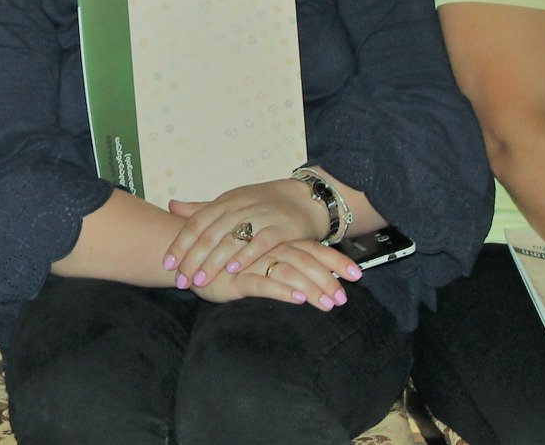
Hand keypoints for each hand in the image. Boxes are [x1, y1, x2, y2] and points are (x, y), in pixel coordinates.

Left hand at [166, 181, 354, 299]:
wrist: (307, 198)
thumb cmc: (264, 204)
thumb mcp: (232, 202)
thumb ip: (203, 209)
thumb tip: (172, 206)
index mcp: (226, 201)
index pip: (197, 222)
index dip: (181, 243)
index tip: (167, 264)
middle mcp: (240, 207)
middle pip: (210, 233)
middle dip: (192, 258)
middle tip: (180, 280)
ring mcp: (262, 215)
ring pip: (231, 238)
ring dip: (213, 261)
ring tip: (199, 281)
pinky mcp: (283, 227)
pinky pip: (261, 242)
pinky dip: (246, 255)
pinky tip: (232, 270)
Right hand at [191, 237, 359, 309]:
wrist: (186, 250)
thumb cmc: (224, 255)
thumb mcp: (255, 254)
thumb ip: (282, 258)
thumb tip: (307, 271)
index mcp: (276, 242)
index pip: (312, 249)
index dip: (335, 261)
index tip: (358, 275)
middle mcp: (268, 249)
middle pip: (306, 262)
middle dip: (329, 280)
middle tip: (346, 298)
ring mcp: (253, 262)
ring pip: (289, 273)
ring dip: (311, 288)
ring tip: (330, 304)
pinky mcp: (237, 277)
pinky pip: (262, 283)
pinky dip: (281, 290)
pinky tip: (297, 299)